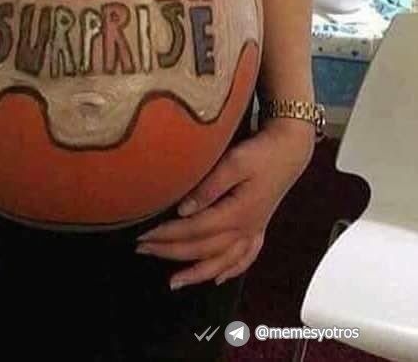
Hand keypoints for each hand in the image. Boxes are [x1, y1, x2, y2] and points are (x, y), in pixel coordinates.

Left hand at [135, 119, 314, 289]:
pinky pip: (245, 259)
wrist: (290, 150)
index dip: (167, 235)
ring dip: (198, 274)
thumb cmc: (261, 153)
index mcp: (237, 213)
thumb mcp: (233, 163)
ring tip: (174, 282)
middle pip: (204, 249)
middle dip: (171, 252)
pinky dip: (231, 271)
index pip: (194, 229)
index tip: (144, 235)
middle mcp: (246, 228)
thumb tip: (183, 210)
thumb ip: (208, 187)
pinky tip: (218, 279)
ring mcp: (254, 231)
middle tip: (143, 251)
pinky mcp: (259, 228)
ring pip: (223, 262)